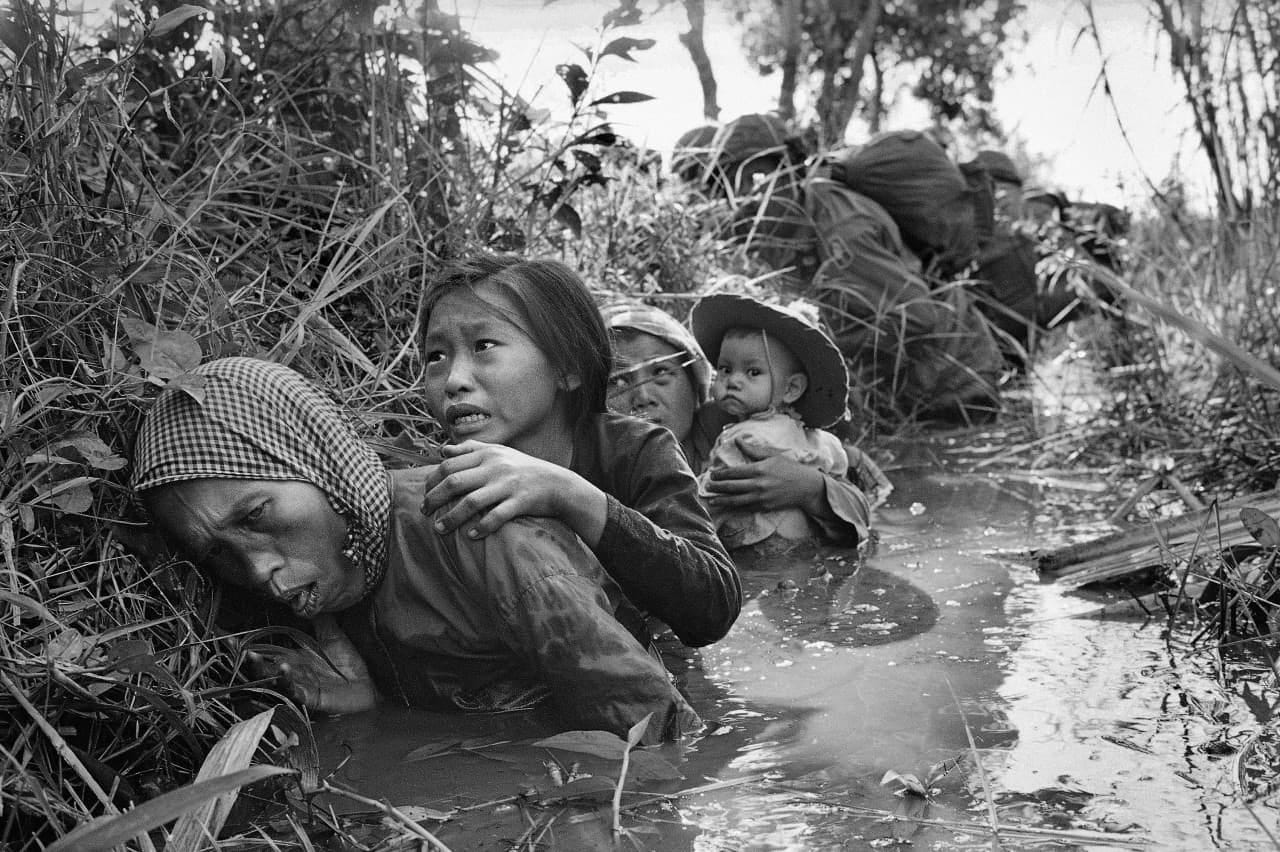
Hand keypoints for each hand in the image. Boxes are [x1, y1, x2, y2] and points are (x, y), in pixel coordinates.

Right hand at [244, 614, 377, 713]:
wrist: (370, 685)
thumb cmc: (351, 663)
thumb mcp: (334, 635)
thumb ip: (321, 619)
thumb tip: (309, 596)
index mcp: (296, 656)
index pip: (269, 648)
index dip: (251, 643)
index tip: (231, 636)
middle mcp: (293, 671)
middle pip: (265, 665)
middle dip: (248, 658)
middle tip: (233, 647)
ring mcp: (300, 684)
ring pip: (273, 678)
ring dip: (262, 669)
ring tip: (252, 656)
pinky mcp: (310, 697)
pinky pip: (294, 690)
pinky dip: (287, 680)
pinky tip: (283, 668)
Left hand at [420, 441, 606, 544]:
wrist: (558, 484)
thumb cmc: (524, 469)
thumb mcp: (498, 453)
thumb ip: (470, 450)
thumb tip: (442, 450)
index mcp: (487, 455)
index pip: (449, 465)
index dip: (432, 480)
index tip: (424, 493)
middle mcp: (495, 468)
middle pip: (455, 482)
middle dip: (434, 498)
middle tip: (425, 512)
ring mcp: (507, 485)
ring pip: (471, 502)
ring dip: (451, 517)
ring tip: (439, 530)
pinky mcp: (520, 501)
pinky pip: (497, 516)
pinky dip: (482, 527)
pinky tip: (471, 536)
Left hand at [704, 453, 824, 513]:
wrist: (806, 487)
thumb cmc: (790, 469)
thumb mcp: (772, 456)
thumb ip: (753, 450)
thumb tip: (737, 440)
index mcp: (759, 470)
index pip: (734, 472)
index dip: (721, 474)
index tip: (712, 474)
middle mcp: (758, 485)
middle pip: (731, 487)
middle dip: (717, 487)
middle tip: (707, 487)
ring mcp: (761, 498)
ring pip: (736, 501)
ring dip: (722, 500)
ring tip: (712, 500)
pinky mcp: (764, 507)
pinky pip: (746, 508)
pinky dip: (735, 508)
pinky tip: (727, 508)